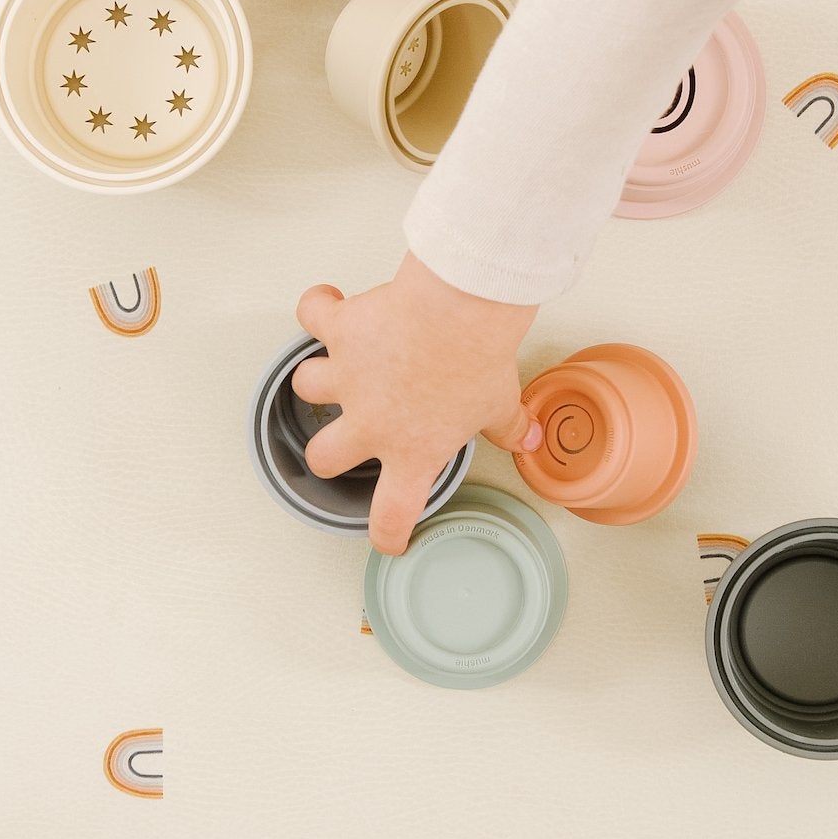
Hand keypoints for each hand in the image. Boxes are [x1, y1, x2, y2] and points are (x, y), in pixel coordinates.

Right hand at [294, 251, 542, 555]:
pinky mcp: (340, 329)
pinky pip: (313, 315)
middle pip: (323, 456)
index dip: (387, 533)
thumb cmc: (476, 359)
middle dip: (329, 450)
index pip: (392, 514)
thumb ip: (509, 427)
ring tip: (336, 362)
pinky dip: (318, 306)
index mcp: (412, 451)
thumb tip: (529, 438)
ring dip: (319, 374)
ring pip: (307, 385)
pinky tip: (327, 302)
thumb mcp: (500, 403)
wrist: (457, 310)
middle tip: (345, 436)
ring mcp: (348, 375)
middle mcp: (369, 421)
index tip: (389, 537)